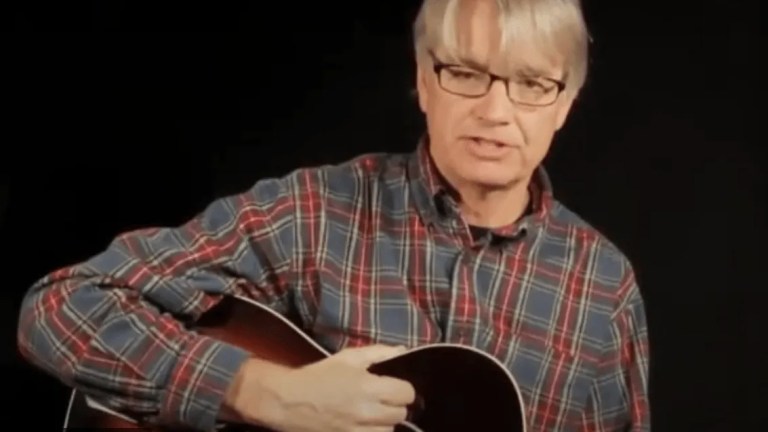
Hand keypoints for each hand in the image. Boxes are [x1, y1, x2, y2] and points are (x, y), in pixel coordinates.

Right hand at [223, 344, 415, 431]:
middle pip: (400, 414)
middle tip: (382, 399)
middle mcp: (367, 412)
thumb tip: (403, 352)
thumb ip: (379, 352)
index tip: (393, 386)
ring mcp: (358, 431)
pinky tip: (363, 424)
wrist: (288, 400)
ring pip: (389, 431)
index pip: (407, 394)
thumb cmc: (318, 375)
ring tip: (372, 414)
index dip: (402, 388)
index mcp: (369, 387)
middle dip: (394, 405)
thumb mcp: (348, 357)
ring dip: (384, 423)